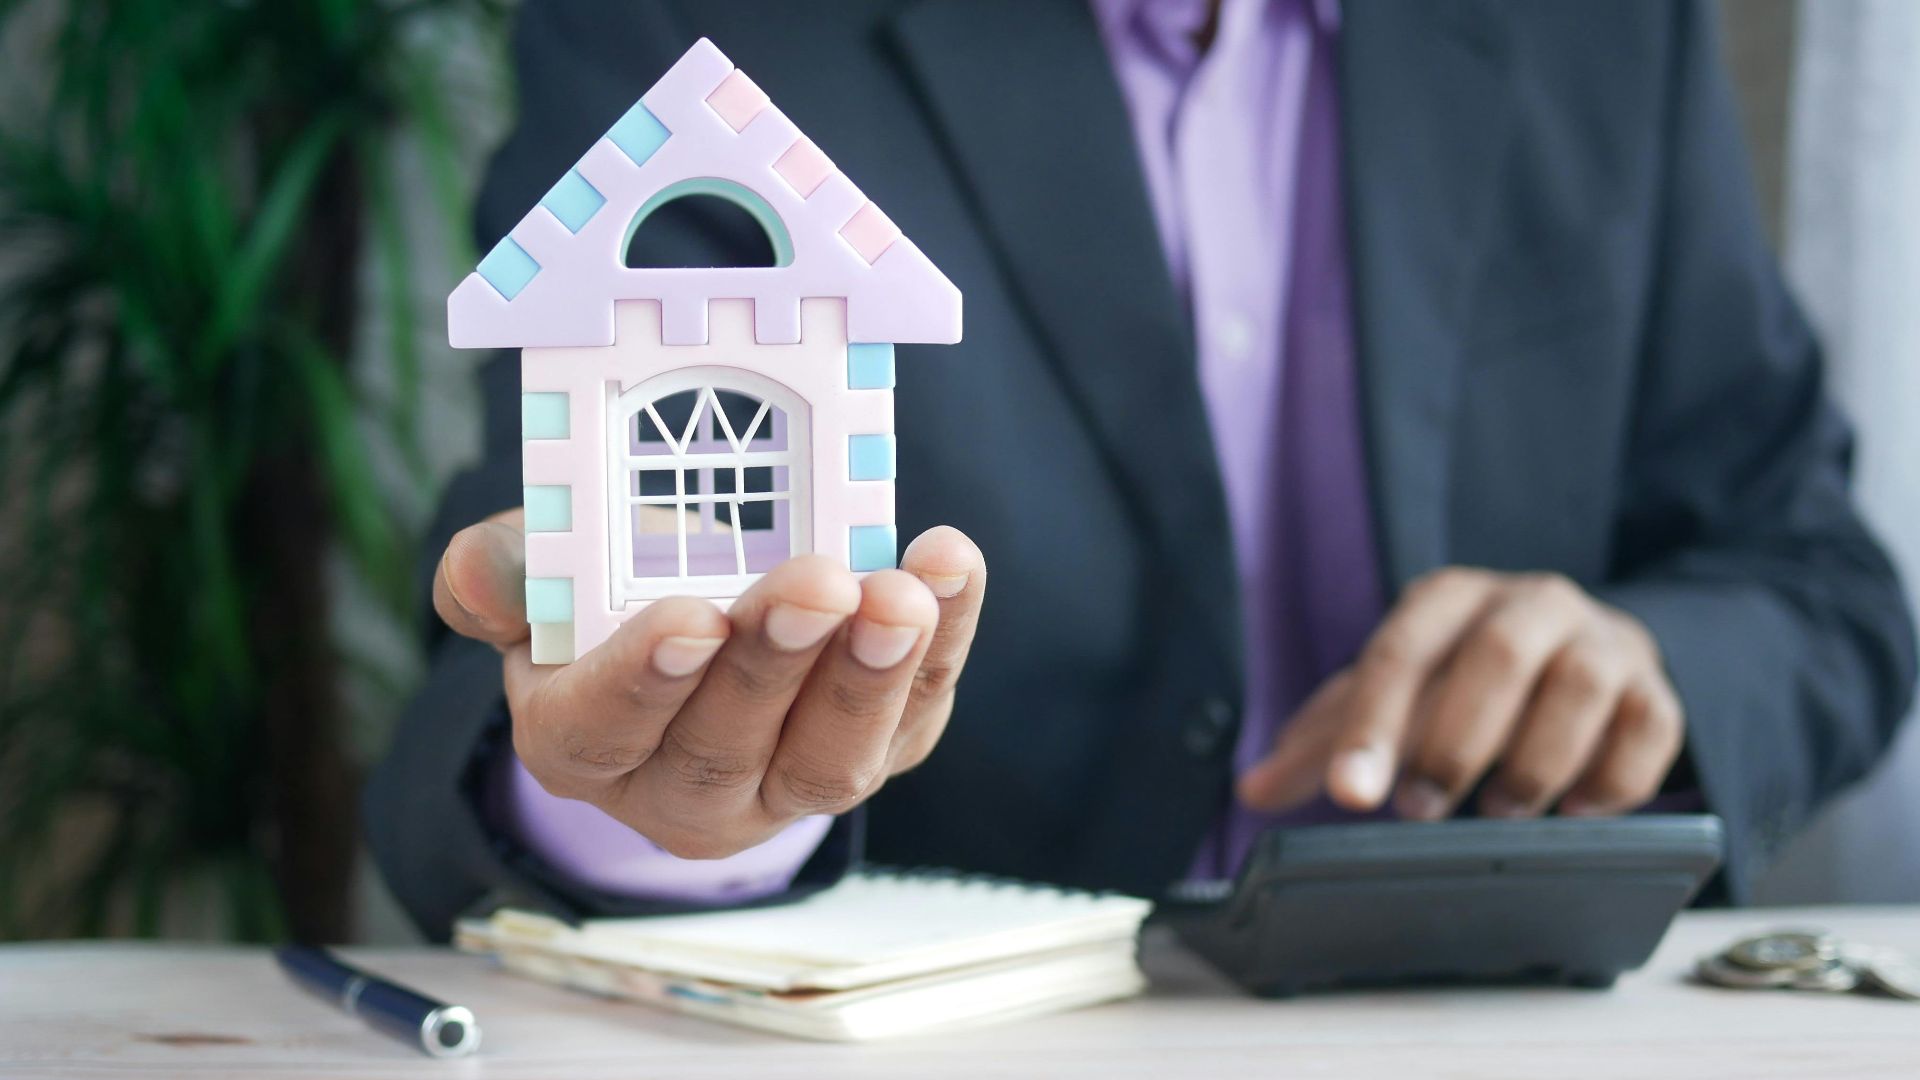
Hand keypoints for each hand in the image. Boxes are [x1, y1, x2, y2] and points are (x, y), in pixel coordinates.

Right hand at [434, 510, 985, 858]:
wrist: (699, 623)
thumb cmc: (608, 597)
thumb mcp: (540, 578)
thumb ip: (503, 573)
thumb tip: (479, 570)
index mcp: (582, 744)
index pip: (605, 729)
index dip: (647, 679)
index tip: (692, 618)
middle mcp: (683, 789)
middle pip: (726, 747)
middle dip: (776, 664)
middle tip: (817, 584)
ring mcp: (788, 784)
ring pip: (830, 758)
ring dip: (872, 674)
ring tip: (900, 593)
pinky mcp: (877, 751)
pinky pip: (915, 712)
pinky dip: (943, 641)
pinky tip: (949, 566)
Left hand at [1237, 568, 1683, 820]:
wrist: (1582, 652)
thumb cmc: (1466, 679)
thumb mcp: (1394, 697)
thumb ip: (1326, 742)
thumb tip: (1252, 789)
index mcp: (1448, 599)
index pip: (1400, 653)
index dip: (1372, 727)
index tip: (1351, 795)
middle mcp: (1530, 603)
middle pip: (1496, 656)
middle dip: (1455, 742)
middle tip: (1421, 812)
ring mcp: (1601, 641)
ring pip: (1579, 686)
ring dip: (1535, 761)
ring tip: (1501, 812)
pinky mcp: (1655, 689)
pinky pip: (1649, 727)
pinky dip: (1612, 778)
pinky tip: (1575, 811)